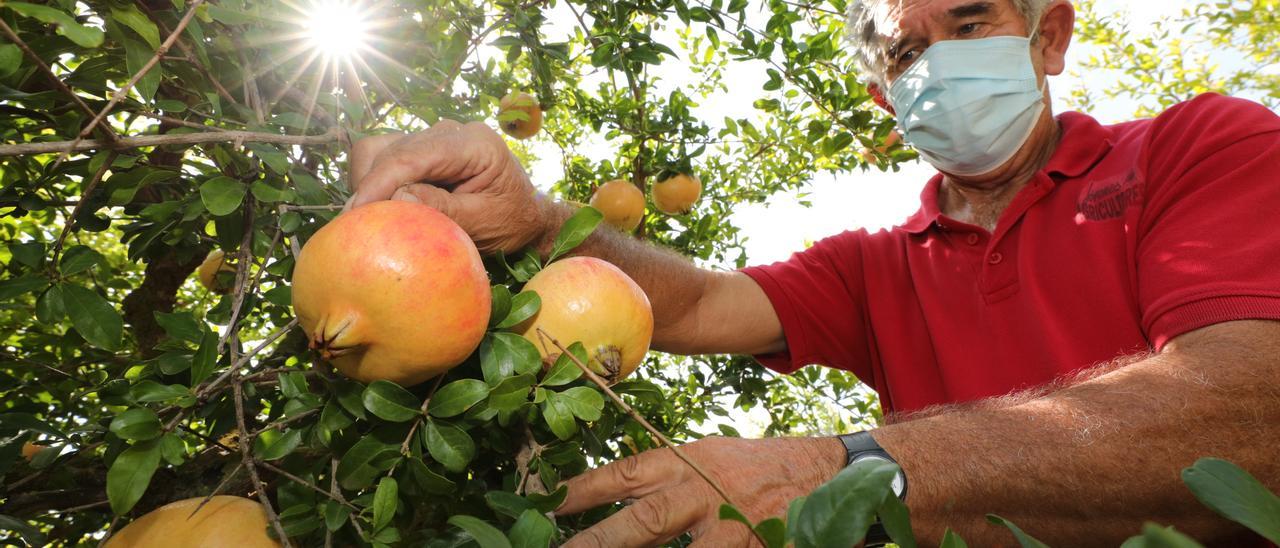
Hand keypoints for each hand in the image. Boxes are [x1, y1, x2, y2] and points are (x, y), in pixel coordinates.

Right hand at [347, 120, 549, 253]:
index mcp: (474, 143)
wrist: (526, 217)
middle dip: (370, 188)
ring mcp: (435, 139)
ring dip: (369, 183)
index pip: (414, 155)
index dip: (380, 182)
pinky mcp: (422, 151)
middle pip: (392, 151)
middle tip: (358, 228)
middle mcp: (450, 132)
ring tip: (372, 220)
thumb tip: (397, 198)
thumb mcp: (483, 223)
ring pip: (380, 150)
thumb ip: (443, 210)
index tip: (357, 212)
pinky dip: (374, 182)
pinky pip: (384, 157)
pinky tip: (381, 209)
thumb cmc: (511, 222)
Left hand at [556, 436, 843, 546]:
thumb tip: (615, 509)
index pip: (624, 475)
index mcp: (687, 462)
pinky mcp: (759, 547)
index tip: (546, 505)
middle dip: (597, 544)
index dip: (583, 491)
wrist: (835, 472)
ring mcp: (735, 526)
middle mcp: (705, 491)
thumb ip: (665, 483)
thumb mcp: (709, 460)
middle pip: (643, 522)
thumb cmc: (760, 470)